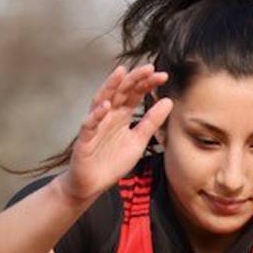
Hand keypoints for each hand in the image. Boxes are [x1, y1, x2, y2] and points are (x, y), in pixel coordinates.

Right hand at [64, 63, 171, 208]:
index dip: (147, 84)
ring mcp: (95, 124)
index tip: (163, 76)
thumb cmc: (112, 162)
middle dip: (134, 79)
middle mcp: (108, 115)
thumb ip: (151, 122)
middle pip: (120, 91)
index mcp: (122, 114)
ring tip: (121, 73)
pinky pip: (89, 124)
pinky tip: (105, 107)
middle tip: (149, 68)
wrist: (92, 184)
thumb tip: (168, 100)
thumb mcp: (138, 141)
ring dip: (110, 86)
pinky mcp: (84, 139)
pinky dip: (96, 115)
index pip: (135, 93)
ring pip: (101, 100)